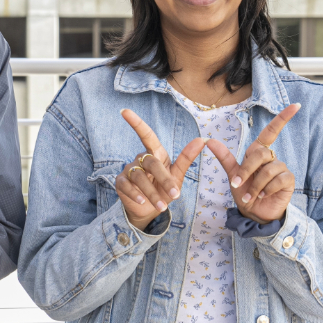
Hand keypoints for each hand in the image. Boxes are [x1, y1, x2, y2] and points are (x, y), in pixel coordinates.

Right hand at [114, 109, 205, 229]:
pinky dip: (135, 194)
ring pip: (139, 176)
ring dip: (152, 193)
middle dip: (164, 179)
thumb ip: (187, 158)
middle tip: (175, 195)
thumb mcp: (177, 176)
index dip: (136, 123)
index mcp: (155, 153)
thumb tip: (202, 139)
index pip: (146, 135)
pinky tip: (142, 201)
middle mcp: (141, 158)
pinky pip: (126, 185)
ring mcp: (129, 170)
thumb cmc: (165, 189)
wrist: (150, 210)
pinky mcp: (120, 182)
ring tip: (162, 207)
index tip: (125, 111)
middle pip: (150, 162)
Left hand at [206, 103, 300, 223]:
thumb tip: (209, 140)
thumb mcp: (232, 175)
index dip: (283, 118)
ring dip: (256, 185)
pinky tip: (263, 196)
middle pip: (261, 153)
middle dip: (247, 170)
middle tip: (237, 185)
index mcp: (258, 152)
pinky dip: (267, 189)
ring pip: (268, 169)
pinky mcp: (288, 180)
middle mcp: (271, 158)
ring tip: (251, 196)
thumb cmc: (245, 192)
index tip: (296, 105)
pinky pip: (278, 179)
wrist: (253, 214)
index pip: (272, 131)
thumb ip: (224, 157)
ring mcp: (281, 168)